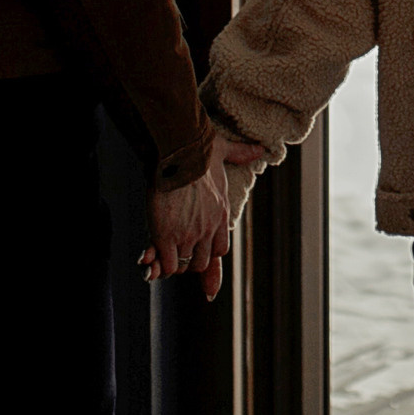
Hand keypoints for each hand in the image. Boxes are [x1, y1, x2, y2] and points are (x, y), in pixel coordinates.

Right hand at [138, 133, 266, 300]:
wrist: (179, 154)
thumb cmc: (197, 152)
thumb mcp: (224, 152)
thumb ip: (240, 153)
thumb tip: (259, 149)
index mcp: (221, 213)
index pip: (221, 248)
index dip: (207, 251)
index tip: (195, 247)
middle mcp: (208, 228)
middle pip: (202, 262)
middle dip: (189, 260)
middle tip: (175, 252)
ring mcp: (188, 234)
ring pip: (184, 264)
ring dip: (173, 263)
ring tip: (162, 255)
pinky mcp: (166, 236)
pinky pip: (168, 264)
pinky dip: (160, 265)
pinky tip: (153, 257)